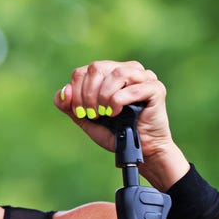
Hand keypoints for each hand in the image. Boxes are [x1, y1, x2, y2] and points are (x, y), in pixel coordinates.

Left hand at [53, 60, 189, 190]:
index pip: (83, 71)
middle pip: (97, 68)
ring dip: (103, 96)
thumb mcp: (86, 119)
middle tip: (92, 114)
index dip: (76, 91)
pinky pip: (132, 88)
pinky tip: (116, 113)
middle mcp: (127, 70)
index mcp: (109, 73)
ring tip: (104, 113)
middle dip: (88, 94)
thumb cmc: (114, 132)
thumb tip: (63, 92)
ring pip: (116, 73)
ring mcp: (143, 77)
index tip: (79, 112)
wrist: (139, 150)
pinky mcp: (155, 88)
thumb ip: (70, 106)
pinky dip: (118, 101)